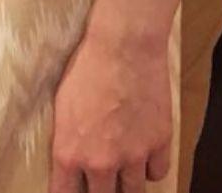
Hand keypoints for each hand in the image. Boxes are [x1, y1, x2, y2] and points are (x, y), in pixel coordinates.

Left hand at [50, 24, 172, 192]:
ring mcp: (132, 155)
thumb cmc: (89, 65)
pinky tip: (146, 155)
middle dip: (102, 190)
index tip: (75, 190)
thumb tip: (69, 159)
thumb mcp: (63, 105)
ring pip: (132, 192)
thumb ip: (66, 140)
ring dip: (127, 184)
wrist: (125, 43)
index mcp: (69, 153)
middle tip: (103, 179)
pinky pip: (157, 172)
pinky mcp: (159, 142)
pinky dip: (151, 166)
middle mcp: (100, 162)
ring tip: (125, 171)